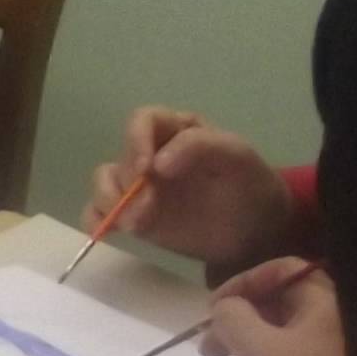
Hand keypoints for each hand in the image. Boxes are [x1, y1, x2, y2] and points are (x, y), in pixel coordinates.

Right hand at [86, 108, 308, 277]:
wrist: (258, 232)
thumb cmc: (251, 187)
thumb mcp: (237, 157)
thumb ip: (201, 146)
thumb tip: (156, 164)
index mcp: (177, 130)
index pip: (143, 121)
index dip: (136, 141)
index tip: (146, 170)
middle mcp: (152, 154)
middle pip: (122, 158)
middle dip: (128, 185)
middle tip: (146, 213)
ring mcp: (141, 188)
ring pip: (105, 184)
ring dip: (110, 203)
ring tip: (136, 227)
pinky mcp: (134, 216)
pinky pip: (101, 213)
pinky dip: (97, 221)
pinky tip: (112, 233)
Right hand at [205, 257, 356, 355]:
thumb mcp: (259, 350)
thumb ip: (232, 318)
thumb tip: (223, 308)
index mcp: (326, 300)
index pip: (280, 269)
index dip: (242, 283)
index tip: (213, 309)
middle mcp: (336, 314)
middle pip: (280, 296)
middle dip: (240, 312)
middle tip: (208, 341)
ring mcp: (336, 342)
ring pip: (284, 323)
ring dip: (248, 333)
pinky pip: (294, 344)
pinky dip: (267, 350)